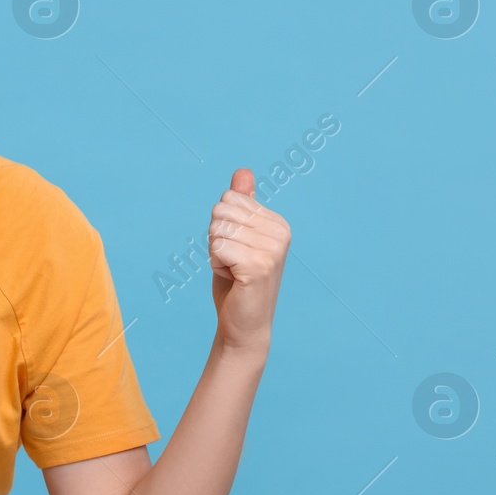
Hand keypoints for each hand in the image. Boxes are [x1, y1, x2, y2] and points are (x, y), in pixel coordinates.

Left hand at [209, 168, 289, 352]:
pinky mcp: (259, 265)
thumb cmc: (237, 280)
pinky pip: (217, 247)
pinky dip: (216, 265)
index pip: (228, 199)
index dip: (221, 226)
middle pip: (220, 211)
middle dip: (216, 238)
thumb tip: (243, 171)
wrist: (243, 324)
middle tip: (232, 262)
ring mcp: (272, 249)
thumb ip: (241, 204)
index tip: (235, 250)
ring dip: (215, 253)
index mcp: (277, 222)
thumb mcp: (236, 237)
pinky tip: (233, 279)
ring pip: (217, 229)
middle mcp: (280, 232)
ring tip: (233, 271)